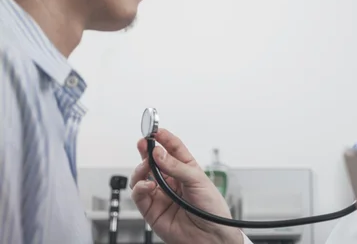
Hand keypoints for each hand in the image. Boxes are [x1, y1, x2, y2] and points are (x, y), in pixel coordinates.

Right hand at [129, 128, 242, 243]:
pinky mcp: (151, 209)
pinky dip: (140, 188)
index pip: (172, 149)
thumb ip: (176, 167)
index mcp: (186, 170)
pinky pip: (139, 195)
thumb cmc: (212, 209)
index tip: (155, 130)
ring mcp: (161, 194)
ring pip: (142, 176)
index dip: (163, 138)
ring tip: (147, 166)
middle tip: (144, 143)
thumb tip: (158, 153)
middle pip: (153, 161)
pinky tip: (148, 186)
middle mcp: (172, 180)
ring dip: (141, 168)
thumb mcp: (198, 181)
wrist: (210, 236)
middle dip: (146, 150)